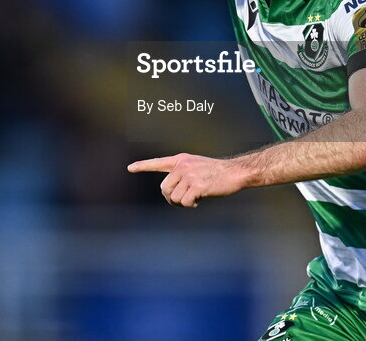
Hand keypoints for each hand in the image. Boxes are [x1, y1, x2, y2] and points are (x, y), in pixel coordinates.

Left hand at [127, 153, 245, 207]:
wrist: (235, 172)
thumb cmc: (217, 173)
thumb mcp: (197, 167)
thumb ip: (183, 175)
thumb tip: (170, 193)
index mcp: (181, 160)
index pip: (158, 162)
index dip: (143, 166)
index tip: (130, 168)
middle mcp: (183, 166)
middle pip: (164, 188)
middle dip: (172, 198)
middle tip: (184, 201)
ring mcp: (189, 175)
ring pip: (174, 198)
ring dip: (183, 203)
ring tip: (194, 199)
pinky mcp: (196, 185)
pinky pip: (185, 202)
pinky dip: (191, 205)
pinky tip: (199, 201)